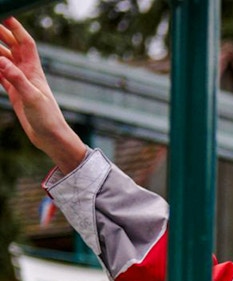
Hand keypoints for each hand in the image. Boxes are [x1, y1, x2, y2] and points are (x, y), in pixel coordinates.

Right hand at [0, 17, 88, 171]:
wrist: (51, 137)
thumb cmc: (47, 118)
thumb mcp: (32, 97)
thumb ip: (17, 79)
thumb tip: (1, 60)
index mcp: (35, 70)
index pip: (26, 43)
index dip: (16, 29)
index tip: (5, 16)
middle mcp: (28, 73)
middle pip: (14, 47)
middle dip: (3, 34)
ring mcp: (21, 82)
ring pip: (6, 59)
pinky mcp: (16, 92)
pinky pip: (2, 74)